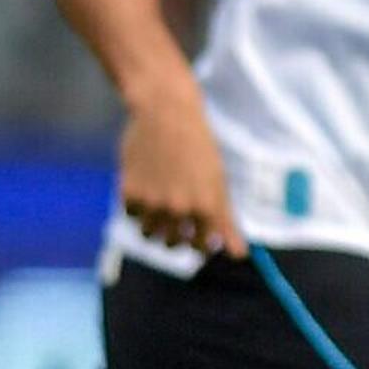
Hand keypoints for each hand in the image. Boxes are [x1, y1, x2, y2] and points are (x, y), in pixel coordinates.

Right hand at [119, 81, 240, 254]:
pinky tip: (147, 185)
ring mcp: (152, 202)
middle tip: (177, 215)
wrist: (165, 113)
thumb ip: (226, 221)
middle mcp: (179, 209)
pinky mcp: (129, 193)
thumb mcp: (218, 181)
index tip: (198, 237)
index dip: (201, 245)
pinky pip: (132, 216)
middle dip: (177, 236)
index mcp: (206, 207)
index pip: (202, 248)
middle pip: (173, 244)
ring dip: (155, 224)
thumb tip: (239, 255)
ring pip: (150, 234)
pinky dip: (138, 206)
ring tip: (161, 200)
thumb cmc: (198, 146)